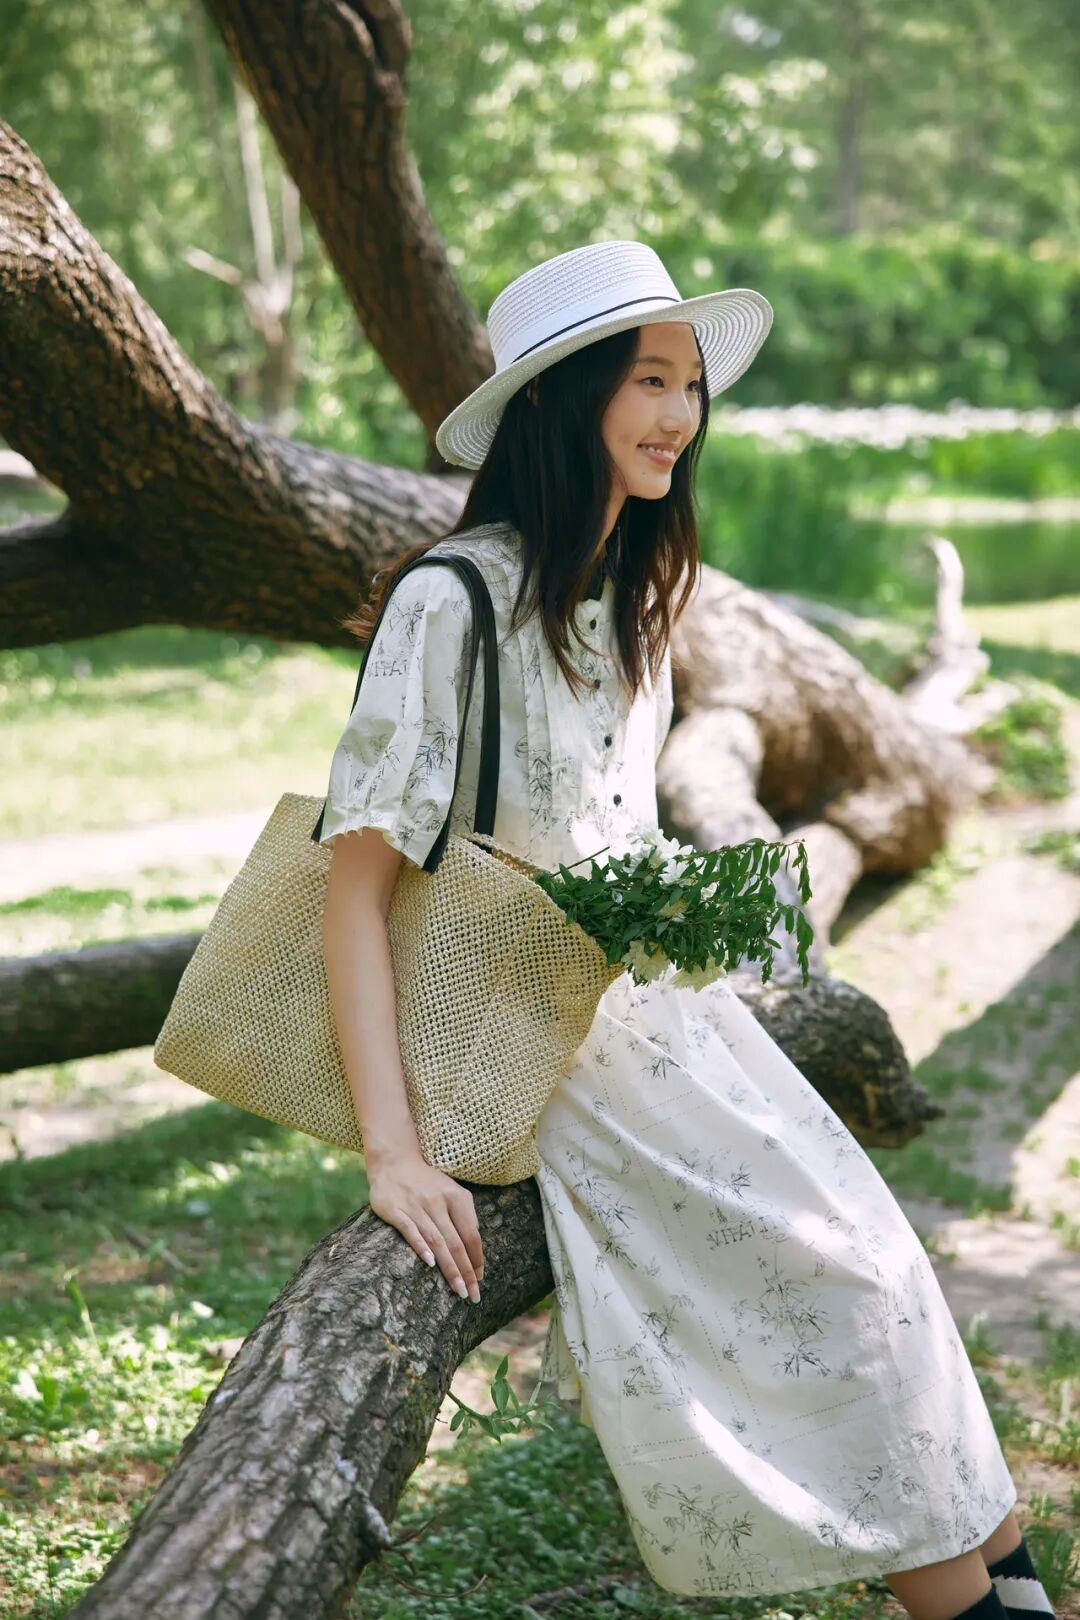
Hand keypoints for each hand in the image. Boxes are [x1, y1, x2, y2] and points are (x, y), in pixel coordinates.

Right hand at [366, 1152, 484, 1302]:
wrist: (394, 1161)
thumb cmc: (426, 1183)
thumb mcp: (451, 1192)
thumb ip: (463, 1217)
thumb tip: (474, 1251)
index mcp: (456, 1197)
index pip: (472, 1234)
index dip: (477, 1259)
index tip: (479, 1280)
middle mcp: (438, 1201)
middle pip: (456, 1242)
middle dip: (466, 1272)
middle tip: (472, 1296)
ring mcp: (416, 1205)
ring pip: (437, 1241)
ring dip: (450, 1268)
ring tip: (458, 1290)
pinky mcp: (395, 1209)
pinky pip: (410, 1230)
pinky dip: (421, 1246)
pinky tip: (430, 1263)